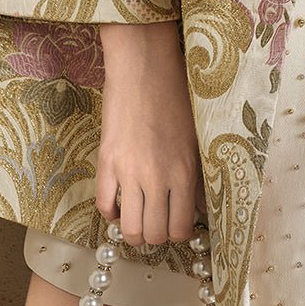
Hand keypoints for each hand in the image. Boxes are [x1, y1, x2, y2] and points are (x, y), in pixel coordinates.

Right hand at [96, 21, 204, 246]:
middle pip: (154, 234)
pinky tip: (119, 203)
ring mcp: (129, 172)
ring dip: (133, 231)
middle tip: (156, 222)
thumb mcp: (195, 138)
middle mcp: (157, 177)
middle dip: (156, 236)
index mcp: (184, 171)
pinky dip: (111, 213)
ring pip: (129, 229)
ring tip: (137, 217)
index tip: (176, 225)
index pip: (180, 227)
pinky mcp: (105, 163)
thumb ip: (198, 177)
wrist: (144, 69)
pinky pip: (104, 205)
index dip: (178, 233)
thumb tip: (200, 209)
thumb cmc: (176, 98)